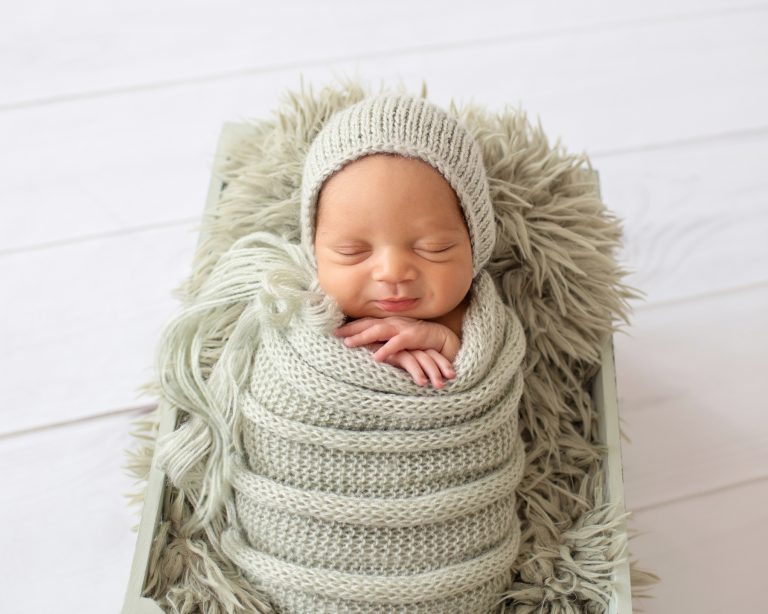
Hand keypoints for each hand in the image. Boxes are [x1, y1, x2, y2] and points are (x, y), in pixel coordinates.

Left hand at [334, 317, 459, 387]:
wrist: (443, 338)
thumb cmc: (418, 341)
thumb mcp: (397, 340)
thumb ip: (383, 342)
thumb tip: (365, 347)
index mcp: (388, 323)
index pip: (366, 323)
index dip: (350, 326)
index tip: (333, 331)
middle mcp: (393, 323)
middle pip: (368, 324)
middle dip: (351, 329)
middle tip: (335, 334)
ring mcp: (402, 329)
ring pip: (379, 331)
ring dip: (363, 337)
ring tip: (349, 343)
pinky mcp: (413, 338)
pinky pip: (397, 344)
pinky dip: (387, 350)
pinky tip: (376, 357)